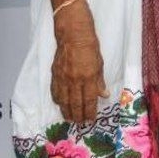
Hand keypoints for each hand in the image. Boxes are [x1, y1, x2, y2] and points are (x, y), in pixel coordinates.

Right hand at [50, 3, 106, 122]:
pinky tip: (60, 105)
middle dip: (78, 116)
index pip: (89, 100)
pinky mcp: (55, 74)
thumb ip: (100, 80)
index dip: (90, 112)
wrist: (72, 33)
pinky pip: (55, 91)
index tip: (90, 120)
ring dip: (67, 112)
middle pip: (76, 103)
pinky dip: (58, 101)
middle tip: (80, 124)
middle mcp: (75, 79)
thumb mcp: (100, 62)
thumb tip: (104, 95)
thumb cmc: (90, 46)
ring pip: (64, 101)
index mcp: (89, 77)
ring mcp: (63, 77)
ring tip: (70, 119)